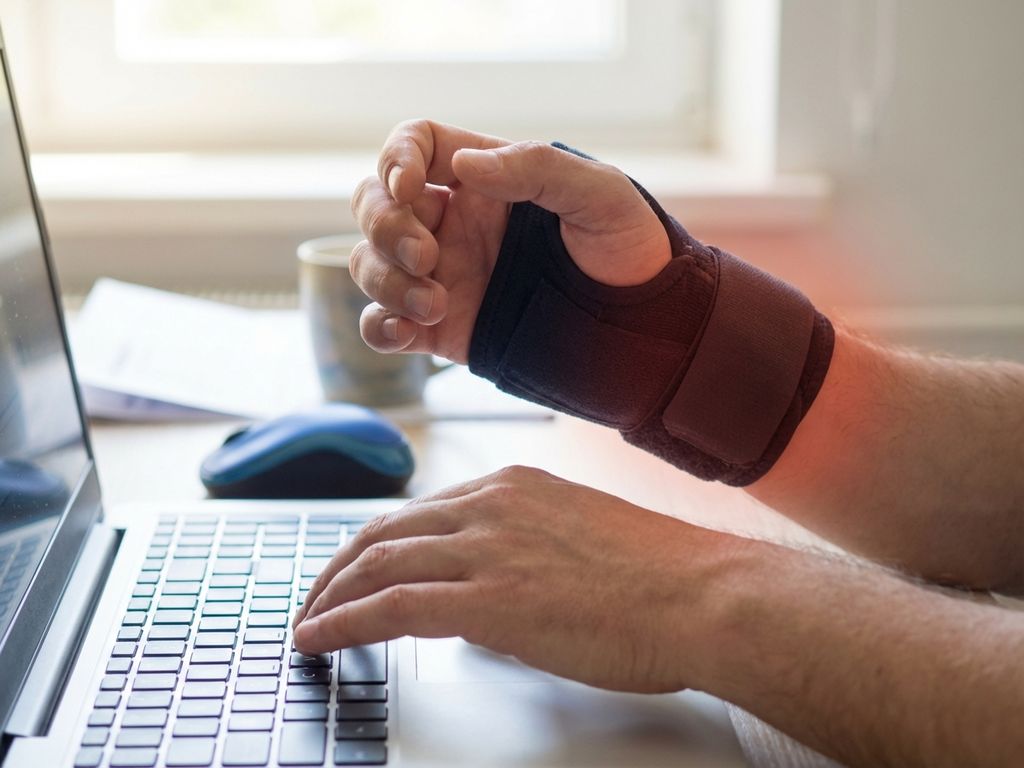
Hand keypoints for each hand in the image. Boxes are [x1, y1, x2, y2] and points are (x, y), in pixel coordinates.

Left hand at [292, 466, 723, 693]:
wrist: (704, 596)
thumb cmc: (662, 577)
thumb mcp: (581, 540)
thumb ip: (526, 552)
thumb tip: (491, 594)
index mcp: (513, 487)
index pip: (419, 512)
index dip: (374, 543)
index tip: (353, 567)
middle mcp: (490, 506)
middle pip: (384, 531)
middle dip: (337, 567)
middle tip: (314, 597)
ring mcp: (486, 548)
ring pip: (377, 564)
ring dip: (330, 596)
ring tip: (308, 622)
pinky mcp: (487, 597)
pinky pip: (390, 606)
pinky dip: (343, 622)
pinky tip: (319, 639)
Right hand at [350, 120, 671, 362]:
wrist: (641, 327)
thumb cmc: (628, 249)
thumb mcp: (599, 195)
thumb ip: (535, 168)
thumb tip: (464, 166)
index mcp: (485, 178)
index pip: (413, 145)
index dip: (395, 157)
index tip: (409, 186)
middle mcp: (452, 222)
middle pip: (375, 202)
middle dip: (386, 226)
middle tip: (429, 257)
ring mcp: (442, 275)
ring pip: (370, 263)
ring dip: (386, 280)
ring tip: (436, 305)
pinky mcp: (439, 328)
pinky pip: (381, 324)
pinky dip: (378, 327)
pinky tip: (406, 333)